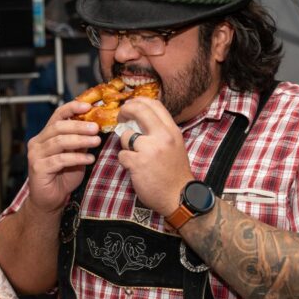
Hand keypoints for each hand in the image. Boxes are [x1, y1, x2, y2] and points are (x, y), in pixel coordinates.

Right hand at [24, 100, 101, 213]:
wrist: (50, 201)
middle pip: (58, 127)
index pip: (57, 115)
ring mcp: (35, 155)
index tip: (88, 106)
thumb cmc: (62, 177)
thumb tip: (96, 126)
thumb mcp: (76, 156)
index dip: (72, 108)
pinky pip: (60, 159)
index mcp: (45, 136)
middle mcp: (37, 143)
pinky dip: (77, 158)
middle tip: (96, 127)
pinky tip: (89, 158)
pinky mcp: (38, 168)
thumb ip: (81, 142)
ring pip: (59, 141)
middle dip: (79, 126)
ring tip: (97, 141)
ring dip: (80, 140)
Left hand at [116, 97, 192, 216]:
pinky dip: (125, 161)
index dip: (138, 102)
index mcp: (172, 131)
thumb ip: (159, 131)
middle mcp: (162, 136)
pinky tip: (134, 168)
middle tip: (120, 117)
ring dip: (125, 144)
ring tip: (134, 154)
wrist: (179, 196)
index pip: (154, 104)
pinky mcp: (137, 163)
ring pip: (126, 135)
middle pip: (138, 110)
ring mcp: (149, 149)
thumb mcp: (174, 145)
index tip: (130, 106)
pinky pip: (121, 155)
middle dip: (125, 111)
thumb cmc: (175, 172)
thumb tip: (138, 119)